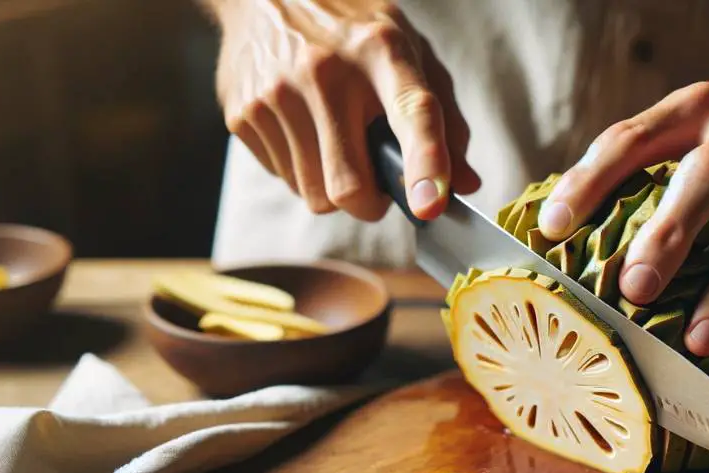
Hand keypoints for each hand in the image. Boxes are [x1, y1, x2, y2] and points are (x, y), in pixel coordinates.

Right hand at [212, 0, 479, 220]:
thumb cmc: (353, 31)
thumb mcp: (409, 53)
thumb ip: (445, 120)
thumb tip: (465, 185)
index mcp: (382, 50)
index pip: (411, 112)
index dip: (425, 163)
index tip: (430, 204)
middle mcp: (325, 71)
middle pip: (348, 186)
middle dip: (370, 203)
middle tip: (378, 185)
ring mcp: (277, 92)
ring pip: (314, 195)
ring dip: (333, 188)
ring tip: (336, 144)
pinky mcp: (243, 112)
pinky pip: (284, 179)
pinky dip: (301, 172)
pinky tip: (304, 132)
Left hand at [536, 35, 708, 356]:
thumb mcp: (695, 117)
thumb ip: (643, 159)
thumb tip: (564, 223)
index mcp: (694, 108)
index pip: (632, 139)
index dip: (590, 181)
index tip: (552, 227)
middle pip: (707, 179)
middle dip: (671, 236)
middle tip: (637, 290)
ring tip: (700, 341)